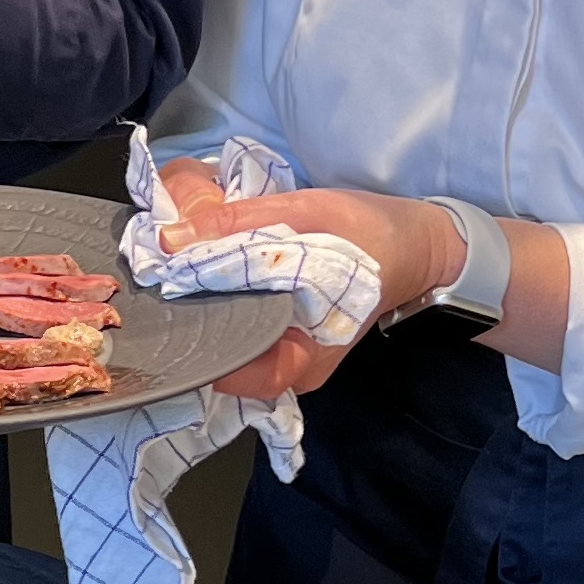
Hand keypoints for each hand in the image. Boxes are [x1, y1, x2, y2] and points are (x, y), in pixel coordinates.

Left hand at [155, 165, 462, 401]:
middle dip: (187, 304)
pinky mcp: (280, 334)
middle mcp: (286, 369)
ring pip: (222, 333)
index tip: (169, 292)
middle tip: (166, 263)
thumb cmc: (372, 235)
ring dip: (198, 295)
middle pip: (217, 349)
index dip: (191, 331)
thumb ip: (239, 224)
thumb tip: (170, 237)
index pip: (227, 368)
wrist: (417, 245)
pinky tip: (209, 259)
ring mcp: (283, 356)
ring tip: (186, 254)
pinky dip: (218, 290)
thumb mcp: (309, 213)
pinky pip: (237, 319)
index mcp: (298, 358)